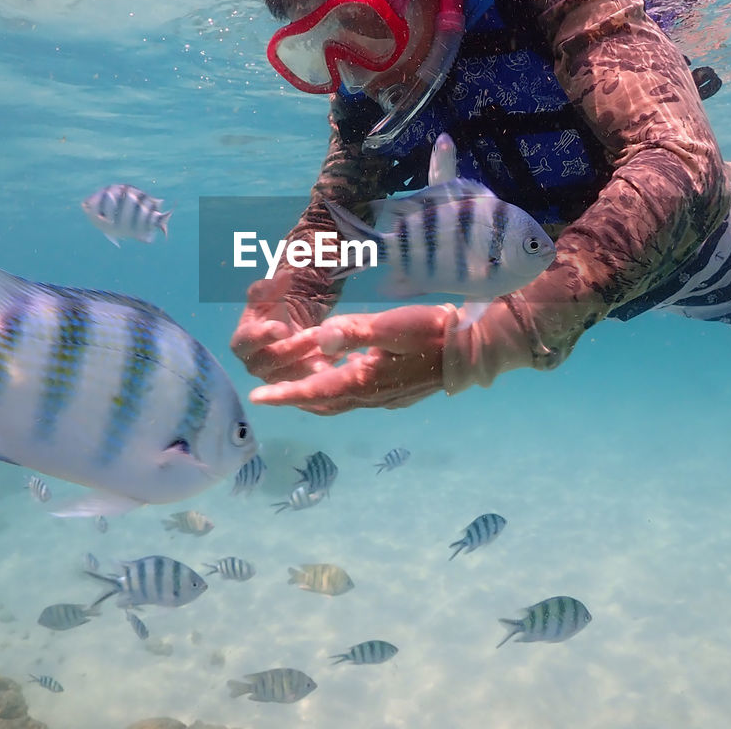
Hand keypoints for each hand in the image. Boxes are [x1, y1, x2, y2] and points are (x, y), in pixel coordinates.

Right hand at [230, 277, 334, 384]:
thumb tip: (283, 275)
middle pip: (272, 360)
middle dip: (295, 347)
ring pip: (292, 375)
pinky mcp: (291, 384)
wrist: (284, 329)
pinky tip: (340, 356)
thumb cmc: (271, 310)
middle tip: (316, 334)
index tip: (282, 328)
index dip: (263, 335)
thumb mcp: (268, 296)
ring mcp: (273, 378)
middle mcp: (254, 365)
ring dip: (313, 363)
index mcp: (242, 343)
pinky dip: (323, 368)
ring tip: (333, 350)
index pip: (248, 341)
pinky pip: (307, 381)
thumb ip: (271, 287)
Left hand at [248, 305, 451, 414]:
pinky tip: (342, 375)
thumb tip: (318, 335)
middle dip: (295, 399)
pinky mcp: (397, 394)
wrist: (473, 349)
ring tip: (298, 388)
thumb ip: (353, 331)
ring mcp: (386, 399)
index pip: (314, 391)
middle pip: (323, 403)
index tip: (257, 399)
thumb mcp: (391, 326)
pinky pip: (358, 397)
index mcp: (364, 380)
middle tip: (271, 393)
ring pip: (340, 403)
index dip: (284, 395)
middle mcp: (371, 397)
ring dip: (316, 396)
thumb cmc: (432, 332)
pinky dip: (339, 390)